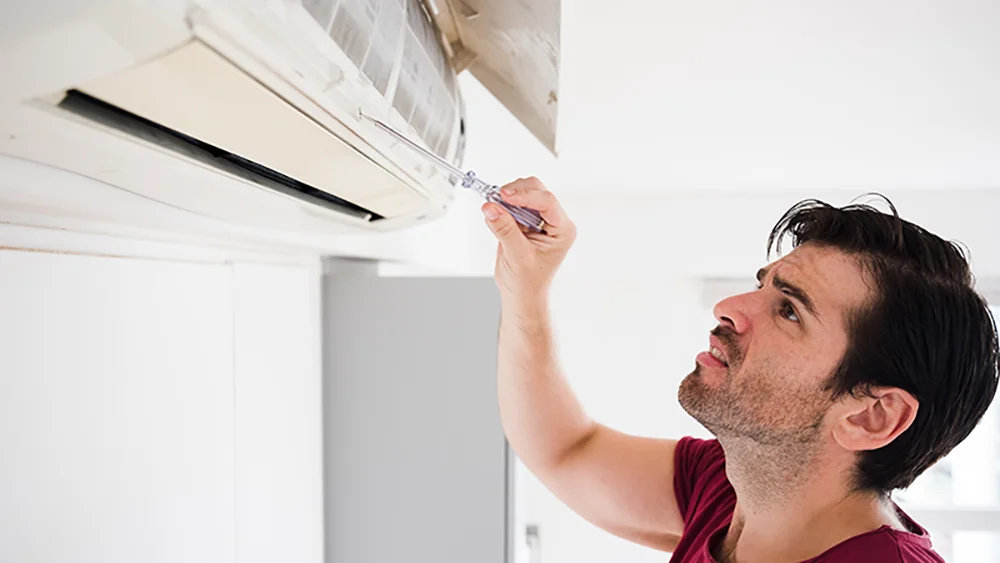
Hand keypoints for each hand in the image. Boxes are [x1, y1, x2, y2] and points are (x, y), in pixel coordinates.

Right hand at [482, 177, 575, 307]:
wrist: (521, 295)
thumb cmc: (527, 283)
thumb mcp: (517, 256)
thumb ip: (504, 230)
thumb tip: (490, 207)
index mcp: (562, 230)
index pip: (547, 202)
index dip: (525, 195)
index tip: (504, 196)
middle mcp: (554, 221)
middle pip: (536, 190)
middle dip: (515, 193)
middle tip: (494, 201)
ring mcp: (540, 219)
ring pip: (524, 192)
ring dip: (506, 198)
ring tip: (494, 212)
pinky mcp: (525, 220)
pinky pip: (512, 203)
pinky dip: (501, 205)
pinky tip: (495, 217)